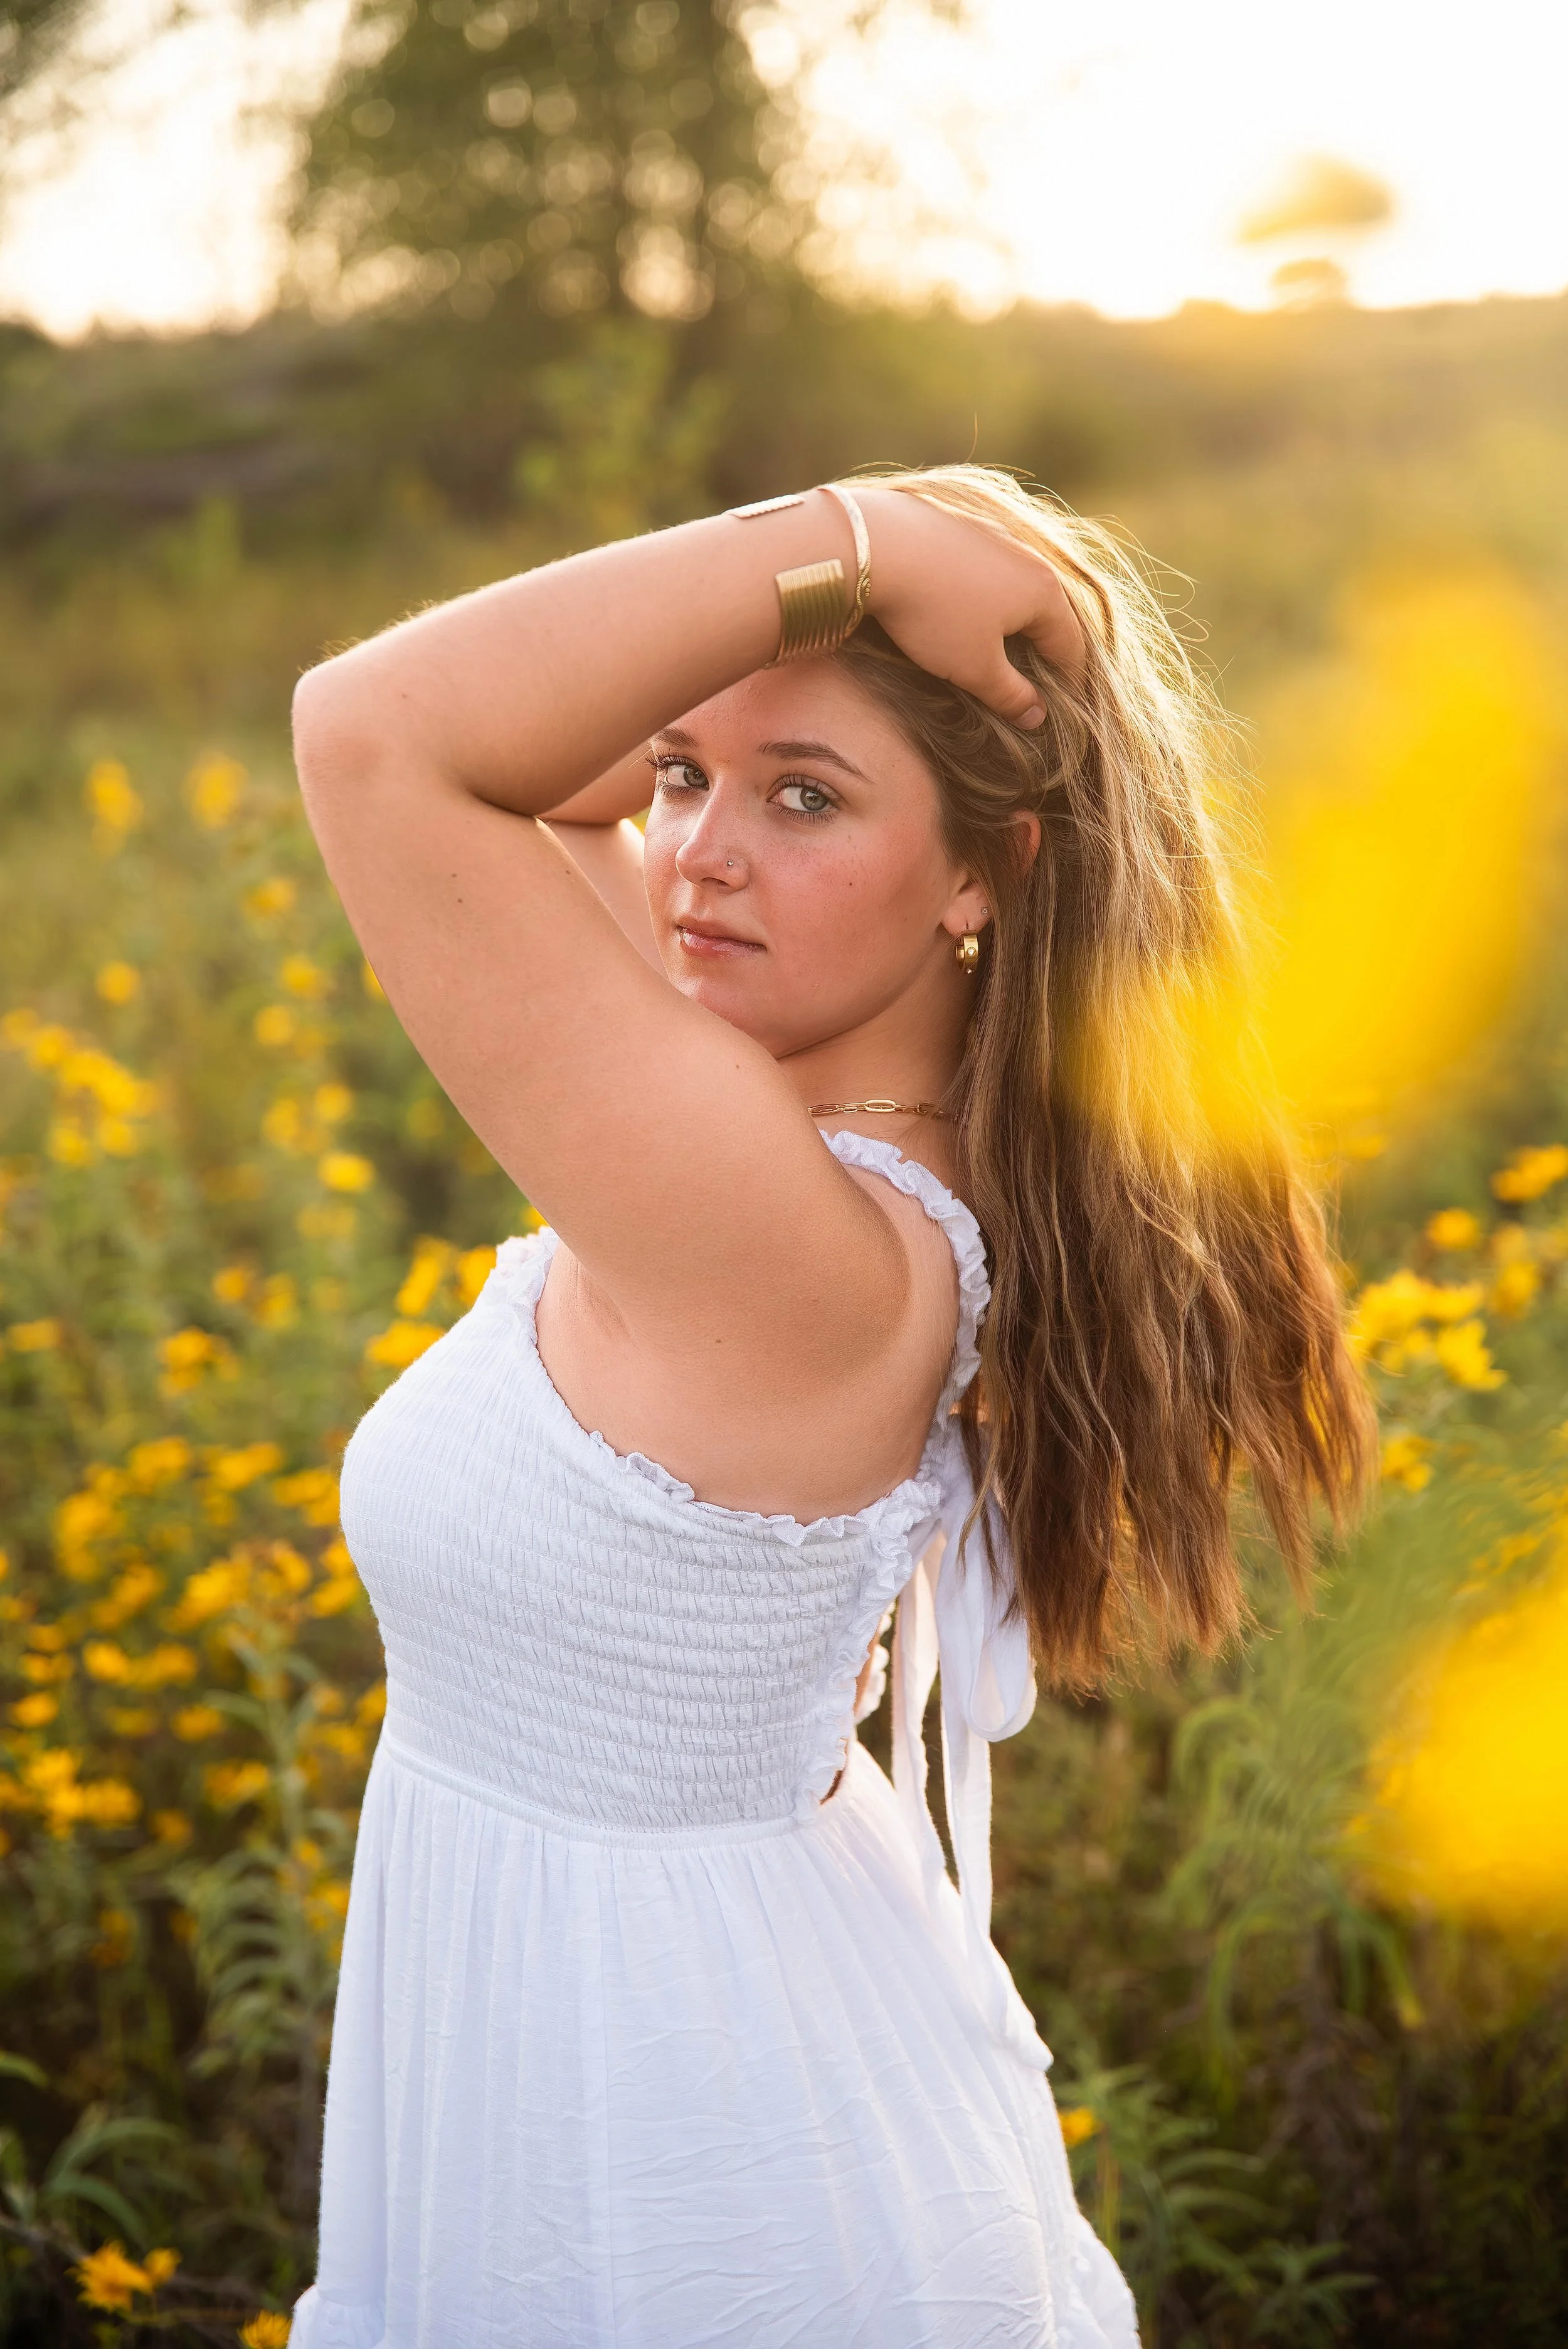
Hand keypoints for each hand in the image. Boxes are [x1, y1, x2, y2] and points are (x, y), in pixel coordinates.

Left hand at [852, 484, 1085, 727]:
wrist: (878, 544)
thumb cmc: (934, 614)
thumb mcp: (974, 668)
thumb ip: (1011, 695)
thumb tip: (1037, 716)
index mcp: (1045, 593)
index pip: (1071, 646)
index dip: (1068, 683)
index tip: (1056, 708)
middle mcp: (1030, 556)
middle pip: (1052, 612)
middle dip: (1045, 648)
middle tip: (1032, 682)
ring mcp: (997, 534)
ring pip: (1021, 584)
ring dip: (1017, 617)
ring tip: (1000, 646)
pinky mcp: (965, 523)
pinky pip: (989, 565)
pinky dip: (988, 591)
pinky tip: (965, 605)